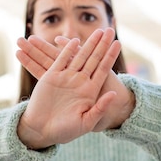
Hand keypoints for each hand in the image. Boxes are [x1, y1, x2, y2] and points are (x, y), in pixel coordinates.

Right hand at [16, 29, 121, 148]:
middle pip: (93, 58)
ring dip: (87, 42)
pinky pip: (61, 60)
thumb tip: (113, 96)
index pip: (103, 68)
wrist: (42, 131)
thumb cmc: (65, 131)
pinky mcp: (51, 76)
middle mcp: (80, 81)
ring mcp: (66, 77)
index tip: (118, 43)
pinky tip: (74, 40)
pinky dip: (66, 50)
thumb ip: (99, 108)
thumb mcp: (86, 122)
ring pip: (77, 56)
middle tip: (110, 29)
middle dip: (102, 44)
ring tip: (97, 30)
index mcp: (90, 91)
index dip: (110, 56)